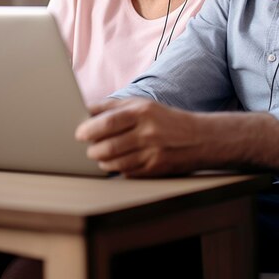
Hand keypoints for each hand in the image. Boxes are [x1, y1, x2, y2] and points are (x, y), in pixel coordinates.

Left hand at [76, 98, 200, 176]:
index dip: (89, 129)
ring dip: (102, 161)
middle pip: (108, 146)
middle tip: (90, 148)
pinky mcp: (155, 169)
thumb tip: (86, 110)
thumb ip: (113, 106)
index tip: (80, 133)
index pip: (108, 122)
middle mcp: (148, 132)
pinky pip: (127, 173)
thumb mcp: (143, 104)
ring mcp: (152, 153)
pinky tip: (118, 163)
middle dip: (93, 150)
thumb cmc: (165, 119)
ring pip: (115, 163)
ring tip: (101, 155)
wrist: (199, 138)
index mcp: (142, 112)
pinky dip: (118, 170)